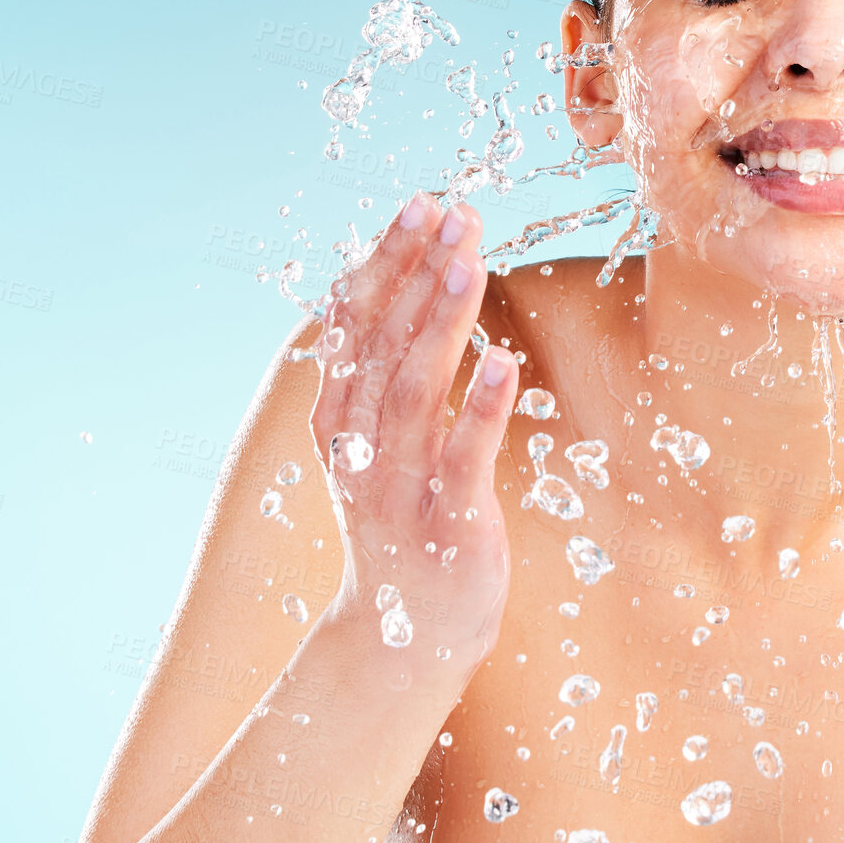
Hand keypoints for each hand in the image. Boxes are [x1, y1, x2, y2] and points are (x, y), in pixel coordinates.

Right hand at [310, 190, 518, 671]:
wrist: (403, 639)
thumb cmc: (404, 521)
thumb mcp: (377, 442)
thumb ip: (385, 370)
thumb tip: (400, 281)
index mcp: (339, 418)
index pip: (356, 321)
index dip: (388, 260)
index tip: (421, 204)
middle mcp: (359, 446)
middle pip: (383, 342)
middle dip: (418, 272)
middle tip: (454, 212)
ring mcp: (399, 487)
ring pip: (414, 390)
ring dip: (440, 323)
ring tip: (468, 263)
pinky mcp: (447, 523)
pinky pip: (464, 459)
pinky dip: (480, 410)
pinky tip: (505, 363)